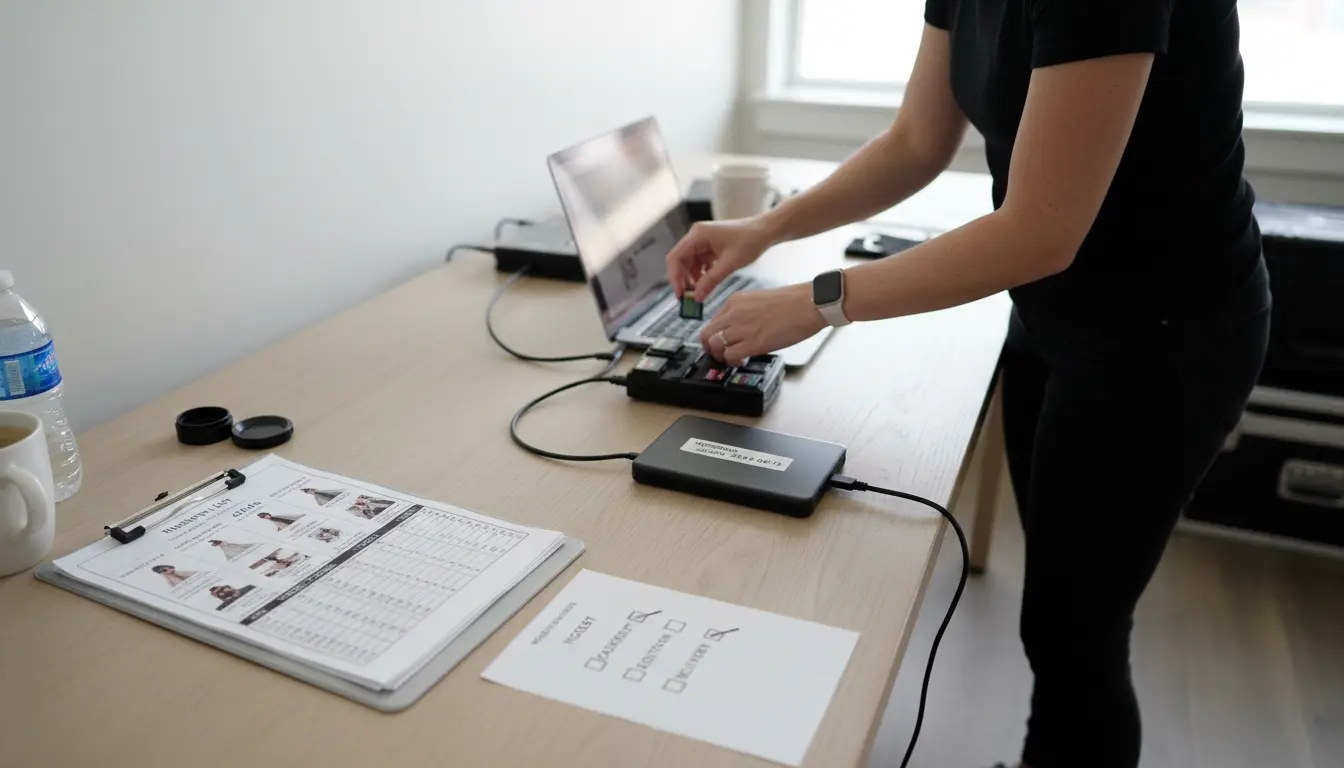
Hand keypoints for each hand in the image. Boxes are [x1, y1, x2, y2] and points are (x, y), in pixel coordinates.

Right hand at [665, 218, 772, 299]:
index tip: (680, 295)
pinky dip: (701, 276)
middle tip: (688, 300)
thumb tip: (696, 297)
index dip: (675, 278)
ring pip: (689, 264)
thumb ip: (711, 281)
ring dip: (693, 280)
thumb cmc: (750, 240)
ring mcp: (703, 241)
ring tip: (698, 295)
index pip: (675, 257)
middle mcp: (697, 236)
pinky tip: (707, 286)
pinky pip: (699, 264)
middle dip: (683, 281)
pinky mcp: (710, 247)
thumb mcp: (729, 264)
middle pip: (680, 261)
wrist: (766, 231)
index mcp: (698, 235)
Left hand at [699, 284, 825, 365]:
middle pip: (707, 335)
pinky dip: (732, 362)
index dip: (715, 336)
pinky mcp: (753, 342)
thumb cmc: (793, 302)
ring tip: (732, 360)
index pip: (713, 322)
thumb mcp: (759, 300)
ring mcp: (742, 328)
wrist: (810, 304)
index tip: (721, 344)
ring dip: (720, 357)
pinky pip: (730, 356)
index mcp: (735, 301)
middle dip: (710, 349)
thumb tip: (739, 329)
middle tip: (719, 356)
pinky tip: (742, 361)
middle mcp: (733, 313)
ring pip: (715, 346)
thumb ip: (744, 312)